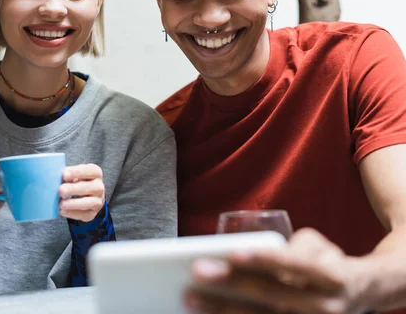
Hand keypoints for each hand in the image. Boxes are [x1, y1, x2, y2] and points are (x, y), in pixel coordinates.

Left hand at [59, 164, 104, 221]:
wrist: (89, 197)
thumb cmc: (79, 182)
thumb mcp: (76, 175)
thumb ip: (67, 174)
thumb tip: (53, 177)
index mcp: (95, 173)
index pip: (90, 171)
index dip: (77, 172)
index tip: (64, 174)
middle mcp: (99, 187)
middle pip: (90, 187)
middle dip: (74, 189)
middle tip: (60, 190)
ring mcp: (98, 201)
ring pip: (89, 202)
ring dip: (73, 203)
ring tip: (61, 203)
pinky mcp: (92, 213)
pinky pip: (84, 214)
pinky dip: (72, 213)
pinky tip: (63, 211)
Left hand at [184, 228, 370, 313]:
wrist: (361, 294)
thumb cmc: (326, 263)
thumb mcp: (319, 246)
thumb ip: (289, 247)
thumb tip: (247, 252)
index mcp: (331, 276)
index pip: (295, 264)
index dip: (264, 259)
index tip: (232, 253)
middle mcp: (324, 306)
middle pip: (272, 296)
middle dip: (232, 284)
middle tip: (197, 271)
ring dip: (223, 309)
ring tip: (191, 298)